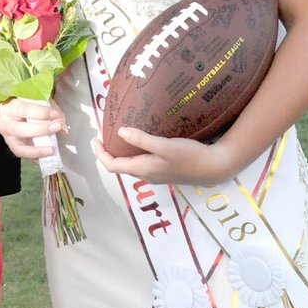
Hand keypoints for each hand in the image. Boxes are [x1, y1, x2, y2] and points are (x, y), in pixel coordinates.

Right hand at [0, 97, 65, 160]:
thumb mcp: (41, 102)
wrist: (20, 112)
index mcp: (9, 107)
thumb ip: (52, 112)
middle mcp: (4, 124)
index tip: (55, 114)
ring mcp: (8, 138)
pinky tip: (48, 156)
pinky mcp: (14, 148)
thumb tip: (62, 128)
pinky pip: (24, 156)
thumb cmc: (30, 104)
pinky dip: (36, 157)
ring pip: (19, 148)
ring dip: (37, 150)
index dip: (40, 112)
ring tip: (52, 150)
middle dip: (39, 129)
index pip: (23, 109)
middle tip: (56, 127)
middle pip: (19, 129)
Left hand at [93, 127, 233, 185]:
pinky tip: (140, 141)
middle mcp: (146, 175)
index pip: (112, 166)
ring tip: (119, 136)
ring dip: (121, 153)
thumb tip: (120, 132)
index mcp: (142, 169)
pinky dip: (134, 153)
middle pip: (120, 166)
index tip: (94, 140)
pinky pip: (141, 163)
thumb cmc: (188, 156)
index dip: (100, 154)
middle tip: (104, 135)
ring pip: (131, 165)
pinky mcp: (164, 170)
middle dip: (109, 152)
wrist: (213, 168)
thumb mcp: (164, 146)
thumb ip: (142, 140)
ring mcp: (155, 174)